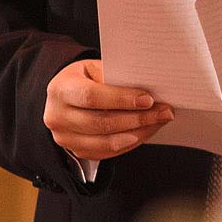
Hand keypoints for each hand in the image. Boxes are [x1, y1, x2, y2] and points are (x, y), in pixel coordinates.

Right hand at [43, 59, 170, 161]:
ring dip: (139, 133)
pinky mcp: (76, 150)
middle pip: (101, 123)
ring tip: (159, 121)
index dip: (121, 99)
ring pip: (106, 142)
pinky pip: (108, 153)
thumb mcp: (95, 69)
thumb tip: (150, 90)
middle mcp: (57, 116)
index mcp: (61, 89)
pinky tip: (146, 131)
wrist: (67, 95)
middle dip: (137, 118)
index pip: (92, 97)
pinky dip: (131, 143)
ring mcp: (64, 137)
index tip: (148, 99)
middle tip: (164, 111)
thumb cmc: (85, 78)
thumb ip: (116, 78)